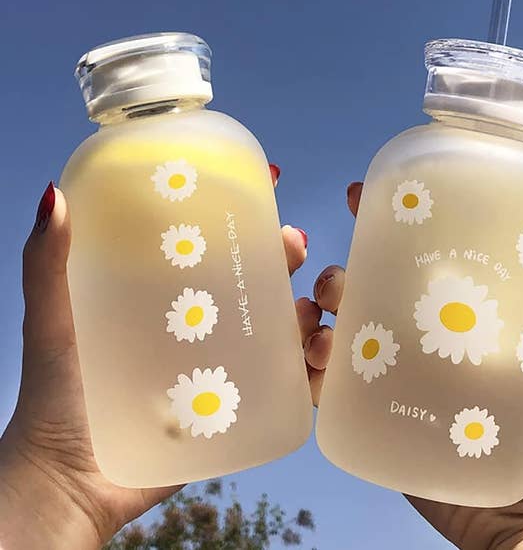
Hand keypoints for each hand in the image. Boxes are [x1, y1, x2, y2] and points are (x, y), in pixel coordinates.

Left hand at [0, 166, 311, 549]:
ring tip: (314, 316)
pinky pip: (286, 385)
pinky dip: (313, 371)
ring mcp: (225, 367)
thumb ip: (48, 263)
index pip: (220, 252)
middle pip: (262, 286)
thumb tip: (54, 196)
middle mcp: (206, 327)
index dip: (251, 226)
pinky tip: (318, 360)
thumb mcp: (54, 320)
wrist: (71, 482)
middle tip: (297, 252)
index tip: (273, 201)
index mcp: (172, 299)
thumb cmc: (58, 395)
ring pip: (284, 332)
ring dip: (313, 317)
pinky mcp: (239, 408)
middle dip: (291, 265)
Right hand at [308, 182, 522, 549]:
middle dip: (334, 276)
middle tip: (335, 286)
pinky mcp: (371, 412)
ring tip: (319, 334)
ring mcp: (388, 372)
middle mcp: (413, 333)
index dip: (380, 220)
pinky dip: (307, 370)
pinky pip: (326, 384)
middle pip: (359, 287)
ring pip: (332, 330)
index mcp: (451, 311)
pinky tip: (311, 369)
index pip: (411, 253)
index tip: (360, 196)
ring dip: (311, 322)